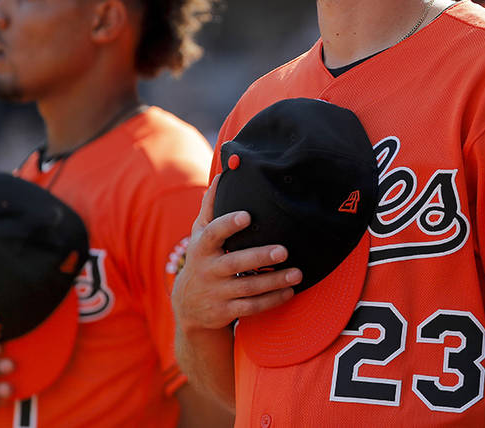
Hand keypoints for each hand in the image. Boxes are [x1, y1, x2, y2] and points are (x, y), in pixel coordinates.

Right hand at [172, 174, 302, 334]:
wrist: (187, 305)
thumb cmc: (201, 257)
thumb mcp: (200, 233)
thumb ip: (211, 206)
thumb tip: (223, 173)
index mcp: (202, 247)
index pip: (213, 233)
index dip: (229, 224)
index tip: (247, 216)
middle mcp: (208, 270)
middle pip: (235, 263)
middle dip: (260, 257)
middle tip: (284, 250)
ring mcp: (217, 292)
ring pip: (248, 287)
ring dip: (274, 281)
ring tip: (297, 273)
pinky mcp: (225, 311)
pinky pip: (252, 307)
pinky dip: (272, 300)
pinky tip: (289, 291)